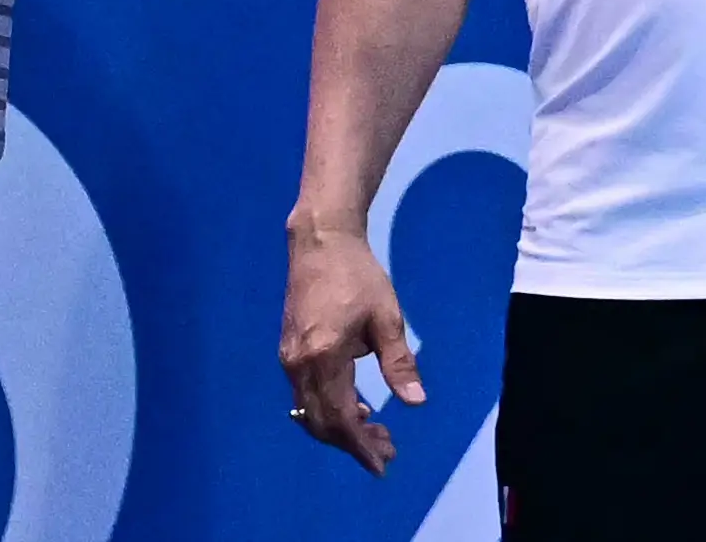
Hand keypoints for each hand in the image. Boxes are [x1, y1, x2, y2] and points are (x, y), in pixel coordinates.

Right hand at [279, 222, 425, 475]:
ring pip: (311, 412)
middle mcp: (299, 364)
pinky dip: (329, 410)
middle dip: (353, 443)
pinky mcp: (288, 351)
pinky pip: (305, 395)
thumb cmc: (358, 275)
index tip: (384, 462)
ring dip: (341, 429)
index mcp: (324, 357)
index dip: (361, 446)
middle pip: (322, 423)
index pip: (341, 418)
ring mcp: (289, 358)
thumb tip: (416, 403)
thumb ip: (399, 362)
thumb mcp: (386, 317)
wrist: (320, 242)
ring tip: (376, 432)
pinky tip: (356, 407)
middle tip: (387, 451)